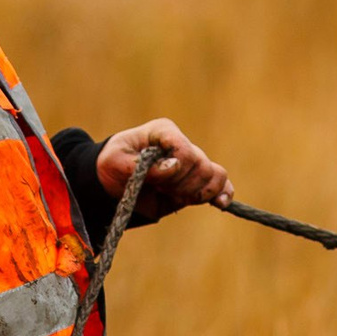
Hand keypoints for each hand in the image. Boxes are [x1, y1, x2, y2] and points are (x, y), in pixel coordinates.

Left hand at [95, 119, 233, 223]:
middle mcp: (182, 145)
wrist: (113, 183)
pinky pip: (222, 183)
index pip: (184, 149)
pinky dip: (223, 193)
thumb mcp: (116, 162)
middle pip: (201, 166)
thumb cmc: (113, 165)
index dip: (175, 168)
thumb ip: (141, 165)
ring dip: (192, 192)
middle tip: (158, 188)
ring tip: (170, 194)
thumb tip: (173, 167)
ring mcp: (192, 164)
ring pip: (213, 176)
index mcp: (164, 132)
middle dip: (180, 184)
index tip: (154, 179)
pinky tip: (220, 203)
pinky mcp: (197, 183)